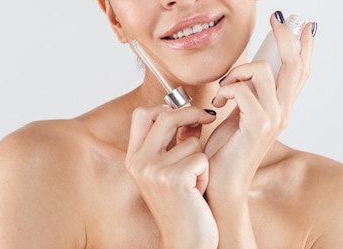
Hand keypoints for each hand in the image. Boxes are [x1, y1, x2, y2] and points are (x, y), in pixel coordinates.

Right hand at [125, 105, 218, 248]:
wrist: (185, 241)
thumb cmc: (182, 205)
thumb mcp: (169, 170)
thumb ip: (174, 141)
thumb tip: (191, 115)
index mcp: (134, 158)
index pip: (142, 114)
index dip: (165, 107)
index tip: (185, 113)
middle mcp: (139, 162)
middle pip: (165, 115)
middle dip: (191, 113)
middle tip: (208, 118)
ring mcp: (155, 170)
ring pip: (191, 140)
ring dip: (201, 157)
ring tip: (195, 181)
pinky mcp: (174, 178)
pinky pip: (202, 157)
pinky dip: (206, 173)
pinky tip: (198, 192)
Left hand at [204, 12, 315, 197]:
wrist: (218, 181)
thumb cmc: (223, 149)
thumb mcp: (237, 113)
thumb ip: (246, 93)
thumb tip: (246, 70)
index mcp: (279, 108)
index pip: (299, 73)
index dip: (305, 48)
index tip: (305, 26)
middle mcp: (282, 112)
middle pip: (294, 65)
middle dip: (286, 37)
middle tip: (278, 18)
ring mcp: (273, 119)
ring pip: (263, 71)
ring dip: (237, 72)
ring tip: (224, 89)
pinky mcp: (258, 125)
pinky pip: (243, 89)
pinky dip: (226, 90)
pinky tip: (218, 103)